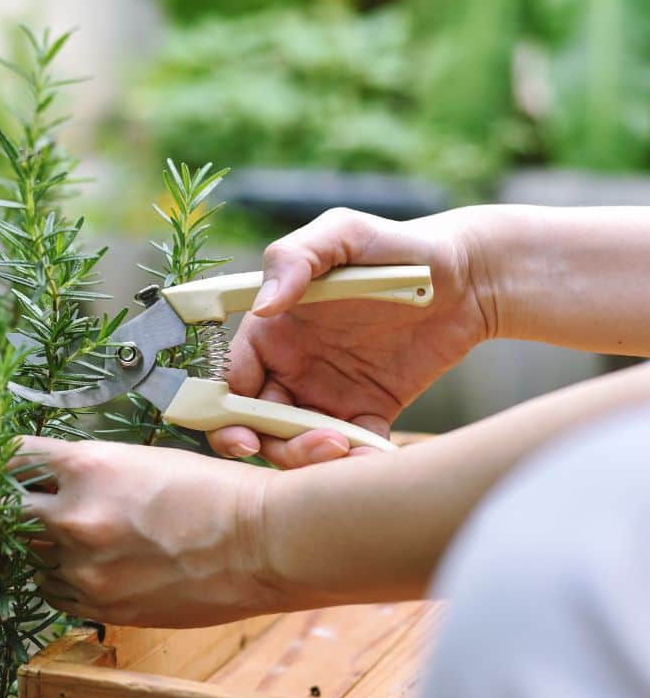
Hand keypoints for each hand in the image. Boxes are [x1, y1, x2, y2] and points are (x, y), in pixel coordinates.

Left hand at [13, 435, 285, 627]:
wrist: (262, 543)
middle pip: (10, 511)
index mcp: (87, 466)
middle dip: (22, 506)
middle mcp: (75, 516)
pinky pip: (52, 592)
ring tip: (77, 537)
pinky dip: (61, 579)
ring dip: (43, 546)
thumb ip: (90, 473)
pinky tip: (88, 566)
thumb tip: (54, 481)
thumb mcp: (143, 460)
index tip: (12, 467)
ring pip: (31, 555)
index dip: (10, 462)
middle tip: (38, 504)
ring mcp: (84, 567)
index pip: (13, 459)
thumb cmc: (213, 491)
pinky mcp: (100, 605)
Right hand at [208, 207, 494, 466]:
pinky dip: (357, 463)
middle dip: (272, 445)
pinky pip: (353, 449)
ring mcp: (328, 394)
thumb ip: (293, 259)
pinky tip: (375, 458)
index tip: (245, 434)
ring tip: (347, 448)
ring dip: (313, 457)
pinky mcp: (369, 412)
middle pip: (259, 424)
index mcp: (272, 332)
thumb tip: (263, 307)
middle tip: (310, 445)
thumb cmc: (397, 245)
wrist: (469, 274)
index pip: (232, 382)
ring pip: (300, 443)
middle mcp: (291, 367)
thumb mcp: (342, 233)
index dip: (227, 413)